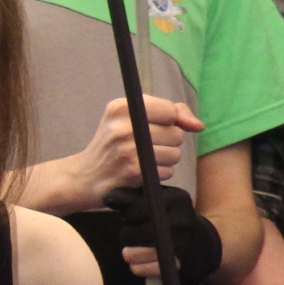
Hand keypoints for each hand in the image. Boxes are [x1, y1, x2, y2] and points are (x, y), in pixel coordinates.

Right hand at [24, 96, 201, 212]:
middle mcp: (122, 126)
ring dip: (164, 160)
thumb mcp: (131, 117)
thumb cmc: (115, 144)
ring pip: (175, 154)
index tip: (156, 127)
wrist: (85, 176)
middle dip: (167, 143)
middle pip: (176, 134)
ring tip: (141, 159)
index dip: (170, 121)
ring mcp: (128, 150)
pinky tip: (140, 172)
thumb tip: (198, 125)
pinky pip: (168, 171)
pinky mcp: (134, 171)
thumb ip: (170, 112)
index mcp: (121, 107)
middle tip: (143, 147)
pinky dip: (159, 174)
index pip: (170, 110)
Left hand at [104, 183, 223, 281]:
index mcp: (177, 199)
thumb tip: (108, 197)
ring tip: (131, 252)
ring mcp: (181, 243)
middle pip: (133, 231)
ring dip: (129, 253)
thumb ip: (134, 198)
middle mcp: (181, 219)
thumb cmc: (174, 220)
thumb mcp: (161, 202)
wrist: (204, 246)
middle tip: (131, 236)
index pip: (136, 207)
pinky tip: (140, 264)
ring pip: (135, 251)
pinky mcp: (178, 264)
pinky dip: (138, 267)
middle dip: (126, 234)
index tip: (132, 218)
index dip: (128, 215)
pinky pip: (144, 268)